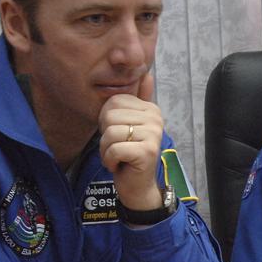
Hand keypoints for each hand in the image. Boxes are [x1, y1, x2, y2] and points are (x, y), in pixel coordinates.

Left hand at [99, 73, 163, 209]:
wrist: (139, 187)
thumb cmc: (130, 156)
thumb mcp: (130, 125)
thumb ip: (137, 101)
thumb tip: (147, 74)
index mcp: (151, 109)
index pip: (113, 102)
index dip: (106, 122)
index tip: (119, 137)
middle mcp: (156, 118)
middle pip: (109, 116)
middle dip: (105, 137)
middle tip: (117, 149)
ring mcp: (153, 134)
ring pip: (110, 133)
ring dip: (107, 151)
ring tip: (118, 158)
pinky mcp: (147, 151)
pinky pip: (114, 148)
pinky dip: (110, 161)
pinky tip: (120, 166)